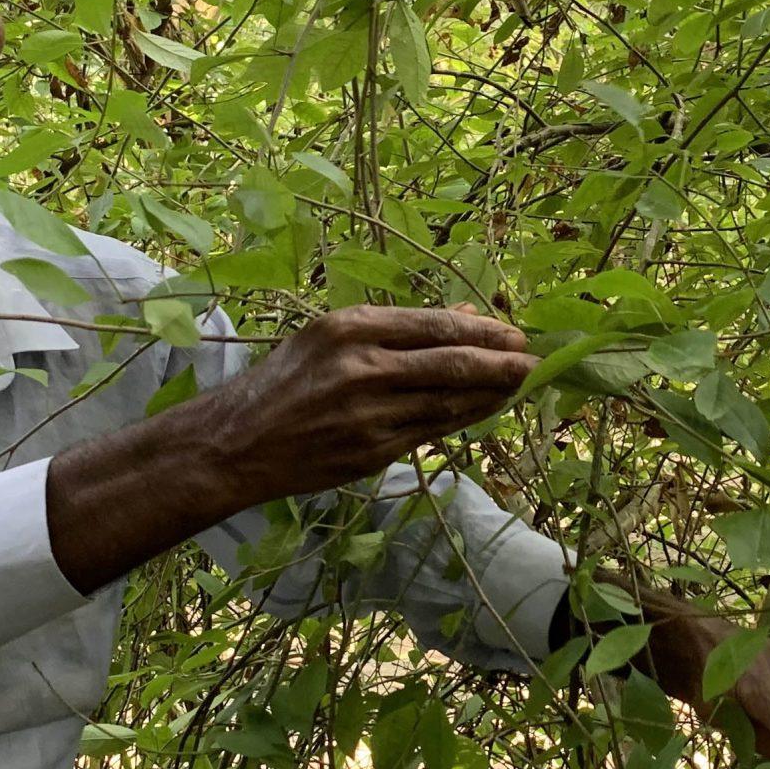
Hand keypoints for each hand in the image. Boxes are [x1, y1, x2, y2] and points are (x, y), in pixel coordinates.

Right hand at [204, 303, 534, 501]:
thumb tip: (465, 316)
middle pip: (451, 363)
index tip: (513, 332)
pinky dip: (464, 420)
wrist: (236, 443)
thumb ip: (397, 328)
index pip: (433, 325)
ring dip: (492, 394)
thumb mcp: (328, 338)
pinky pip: (432, 432)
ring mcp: (368, 414)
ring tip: (521, 384)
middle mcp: (361, 367)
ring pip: (448, 401)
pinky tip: (485, 411)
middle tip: (533, 361)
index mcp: (348, 328)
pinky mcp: (372, 452)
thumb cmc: (283, 384)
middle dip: (501, 363)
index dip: (481, 331)